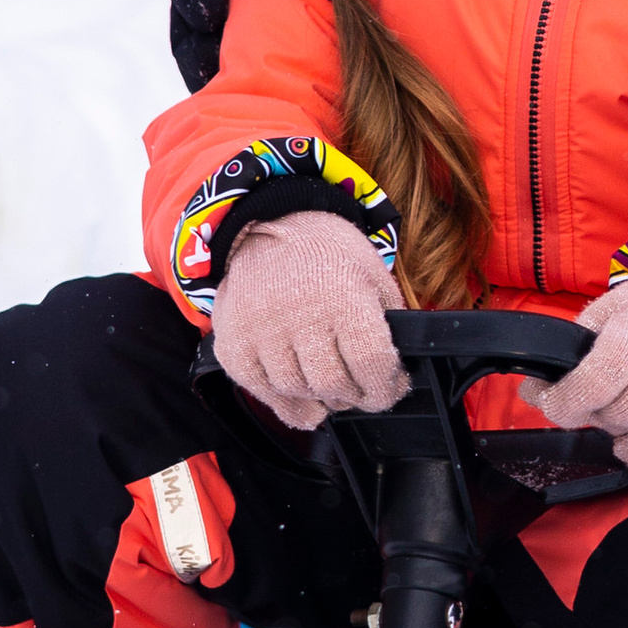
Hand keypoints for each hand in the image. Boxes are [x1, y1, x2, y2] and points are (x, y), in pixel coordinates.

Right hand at [209, 211, 405, 427]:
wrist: (266, 224)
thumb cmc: (326, 252)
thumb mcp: (371, 273)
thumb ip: (387, 322)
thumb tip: (394, 375)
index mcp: (342, 296)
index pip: (371, 363)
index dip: (386, 387)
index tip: (390, 389)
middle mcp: (299, 315)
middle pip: (334, 385)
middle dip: (356, 397)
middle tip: (362, 391)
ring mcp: (260, 332)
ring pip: (298, 392)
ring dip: (323, 399)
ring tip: (333, 388)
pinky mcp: (233, 343)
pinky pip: (261, 392)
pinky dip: (287, 403)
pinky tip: (303, 396)